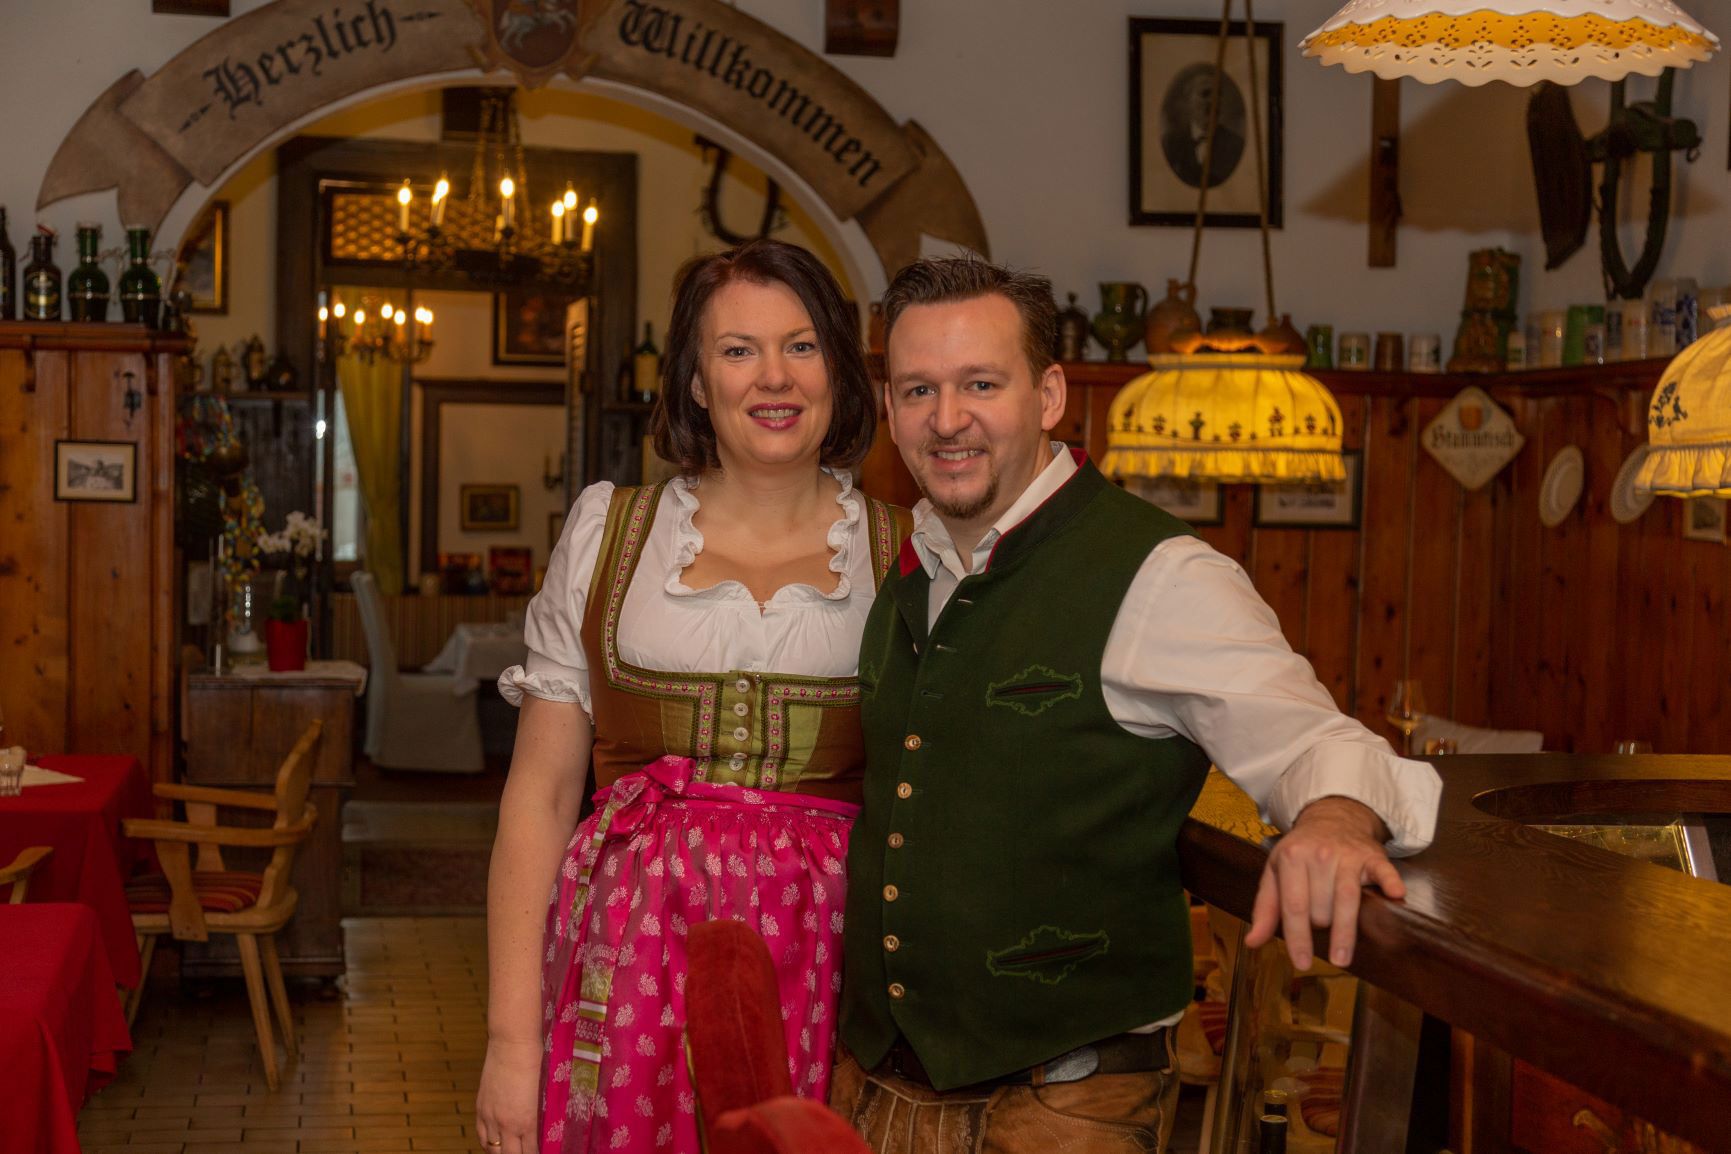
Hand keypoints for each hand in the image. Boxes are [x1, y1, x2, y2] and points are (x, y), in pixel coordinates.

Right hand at [476, 1036, 541, 1153]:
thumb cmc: (536, 1063)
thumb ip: (541, 1116)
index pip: (530, 1152)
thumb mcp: (543, 1094)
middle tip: (526, 1152)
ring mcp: (491, 1116)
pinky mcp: (481, 1108)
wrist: (513, 1044)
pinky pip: (481, 1135)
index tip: (540, 1153)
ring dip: (501, 1153)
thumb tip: (543, 1130)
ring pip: (492, 1149)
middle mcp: (507, 1124)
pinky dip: (488, 1143)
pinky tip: (495, 1144)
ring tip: (510, 1150)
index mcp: (527, 1121)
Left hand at [1243, 796, 1403, 970]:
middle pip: (1320, 907)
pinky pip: (1384, 871)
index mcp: (1291, 858)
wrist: (1332, 817)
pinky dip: (1390, 882)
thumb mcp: (1275, 872)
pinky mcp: (1373, 856)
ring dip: (1345, 931)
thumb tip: (1253, 942)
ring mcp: (1347, 855)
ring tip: (1342, 958)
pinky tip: (1395, 895)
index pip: (1294, 905)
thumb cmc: (1300, 851)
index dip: (1297, 937)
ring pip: (1346, 899)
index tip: (1301, 963)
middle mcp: (1319, 855)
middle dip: (1319, 925)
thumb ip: (1265, 908)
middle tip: (1320, 924)